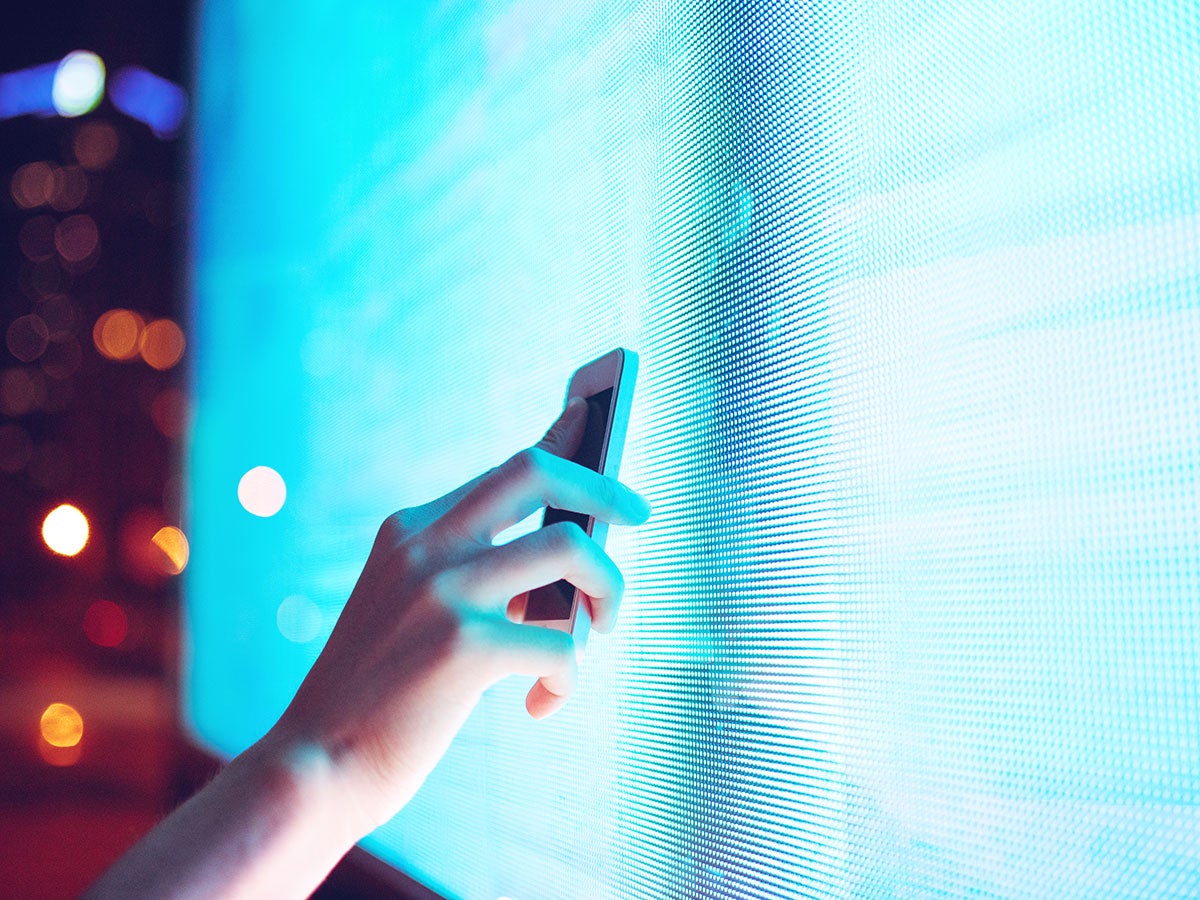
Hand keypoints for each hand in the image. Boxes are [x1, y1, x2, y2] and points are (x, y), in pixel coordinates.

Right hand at [265, 399, 650, 835]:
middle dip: (602, 487)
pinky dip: (568, 677)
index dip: (560, 438)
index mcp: (412, 530)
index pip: (505, 467)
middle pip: (538, 472)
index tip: (593, 416)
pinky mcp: (463, 646)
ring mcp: (442, 591)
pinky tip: (541, 703)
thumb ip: (476, 573)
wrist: (316, 764)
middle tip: (636, 517)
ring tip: (598, 629)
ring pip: (571, 548)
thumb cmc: (381, 693)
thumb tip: (566, 552)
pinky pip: (562, 644)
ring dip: (607, 588)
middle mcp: (425, 546)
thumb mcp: (416, 609)